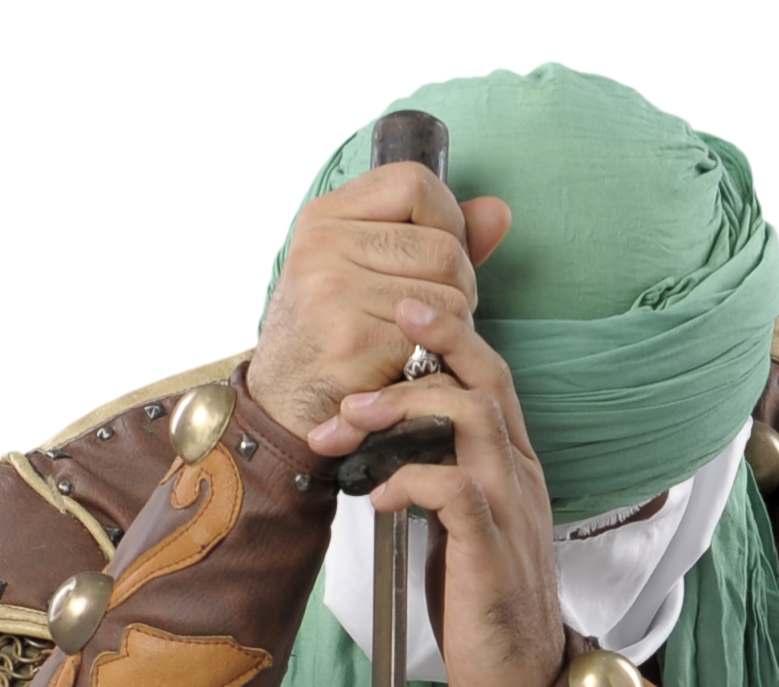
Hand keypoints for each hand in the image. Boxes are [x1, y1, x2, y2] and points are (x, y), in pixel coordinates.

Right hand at [247, 163, 511, 437]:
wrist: (279, 410)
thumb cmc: (328, 339)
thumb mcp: (361, 271)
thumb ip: (431, 238)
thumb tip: (498, 213)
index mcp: (325, 216)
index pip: (415, 183)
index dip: (448, 219)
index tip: (443, 258)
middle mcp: (324, 244)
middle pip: (443, 245)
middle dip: (460, 286)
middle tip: (438, 318)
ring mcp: (336, 290)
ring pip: (448, 292)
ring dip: (454, 326)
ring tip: (424, 342)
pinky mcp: (355, 340)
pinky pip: (434, 336)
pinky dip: (436, 356)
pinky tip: (413, 367)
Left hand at [308, 298, 566, 686]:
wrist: (523, 685)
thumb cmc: (482, 609)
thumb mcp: (457, 530)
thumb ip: (437, 481)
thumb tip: (388, 448)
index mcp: (511, 466)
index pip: (489, 376)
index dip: (450, 334)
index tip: (403, 309)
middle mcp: (518, 477)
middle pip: (487, 379)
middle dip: (432, 342)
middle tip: (377, 333)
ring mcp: (510, 512)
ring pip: (472, 421)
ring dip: (403, 409)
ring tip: (352, 422)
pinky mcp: (493, 554)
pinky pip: (456, 491)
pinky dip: (410, 480)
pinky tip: (378, 495)